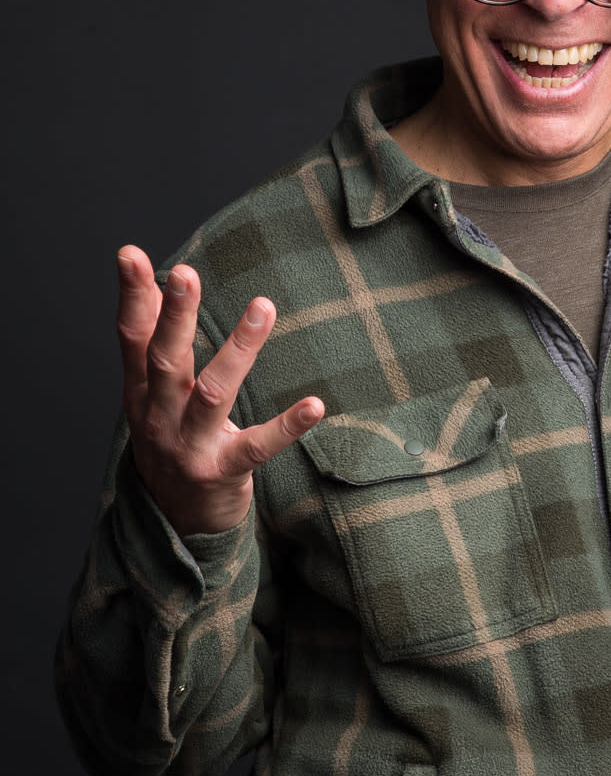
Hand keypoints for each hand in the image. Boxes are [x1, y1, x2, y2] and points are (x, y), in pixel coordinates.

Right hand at [116, 245, 323, 535]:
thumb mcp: (153, 395)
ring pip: (213, 394)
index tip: (130, 254)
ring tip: (263, 306)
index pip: (132, 337)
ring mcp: (190, 446)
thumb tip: (158, 282)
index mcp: (140, 392)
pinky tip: (314, 405)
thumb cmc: (172, 440)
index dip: (132, 296)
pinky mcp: (223, 472)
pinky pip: (258, 446)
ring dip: (238, 349)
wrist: (176, 521)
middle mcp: (159, 417)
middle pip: (165, 360)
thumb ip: (156, 344)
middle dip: (175, 316)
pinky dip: (287, 427)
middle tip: (184, 273)